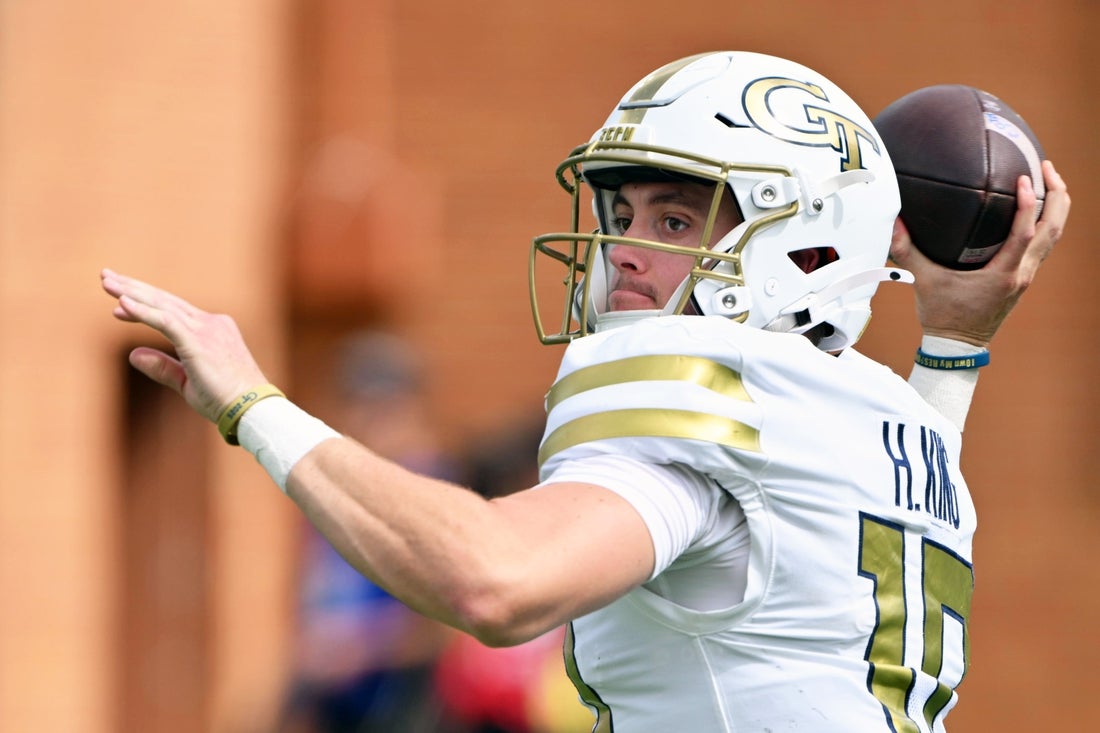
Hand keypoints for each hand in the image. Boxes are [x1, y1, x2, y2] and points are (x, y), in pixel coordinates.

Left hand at [101, 269, 269, 422]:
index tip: (119, 306)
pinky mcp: (199, 341)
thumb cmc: (225, 399)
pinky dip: (143, 312)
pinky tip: (123, 303)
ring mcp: (207, 329)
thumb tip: (133, 354)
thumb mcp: (187, 381)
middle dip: (134, 287)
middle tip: (106, 276)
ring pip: (163, 305)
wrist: (251, 409)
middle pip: (165, 300)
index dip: (144, 305)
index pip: (173, 311)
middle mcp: (211, 323)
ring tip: (107, 282)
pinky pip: (166, 321)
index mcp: (213, 329)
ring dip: (133, 293)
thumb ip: (162, 366)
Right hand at [890, 160, 1069, 347]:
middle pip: (1054, 229)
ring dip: (1056, 208)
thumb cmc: (943, 317)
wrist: (957, 347)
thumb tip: (894, 222)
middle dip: (1058, 195)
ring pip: (1054, 237)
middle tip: (1048, 168)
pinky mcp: (1021, 279)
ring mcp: (1025, 277)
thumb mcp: (923, 281)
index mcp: (1003, 274)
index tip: (1024, 178)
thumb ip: (907, 251)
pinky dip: (1045, 223)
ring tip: (1049, 181)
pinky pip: (1042, 245)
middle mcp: (1021, 274)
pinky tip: (1034, 210)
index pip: (1025, 232)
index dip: (1028, 203)